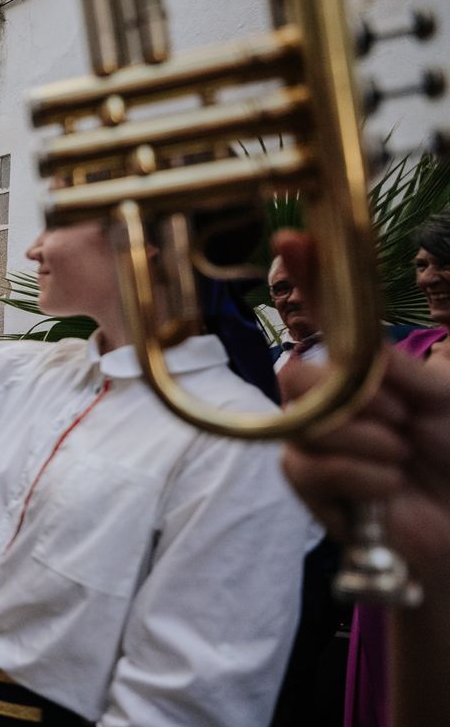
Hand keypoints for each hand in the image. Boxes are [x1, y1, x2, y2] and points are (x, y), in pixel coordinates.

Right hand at [276, 229, 449, 569]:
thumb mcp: (440, 398)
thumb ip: (392, 367)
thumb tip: (349, 339)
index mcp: (363, 371)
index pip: (328, 316)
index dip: (308, 276)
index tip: (292, 237)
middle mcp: (329, 401)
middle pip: (296, 372)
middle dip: (352, 398)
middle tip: (401, 421)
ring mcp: (313, 444)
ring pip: (304, 423)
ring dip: (366, 442)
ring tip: (402, 459)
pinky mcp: (310, 489)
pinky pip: (309, 466)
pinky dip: (360, 475)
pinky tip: (390, 486)